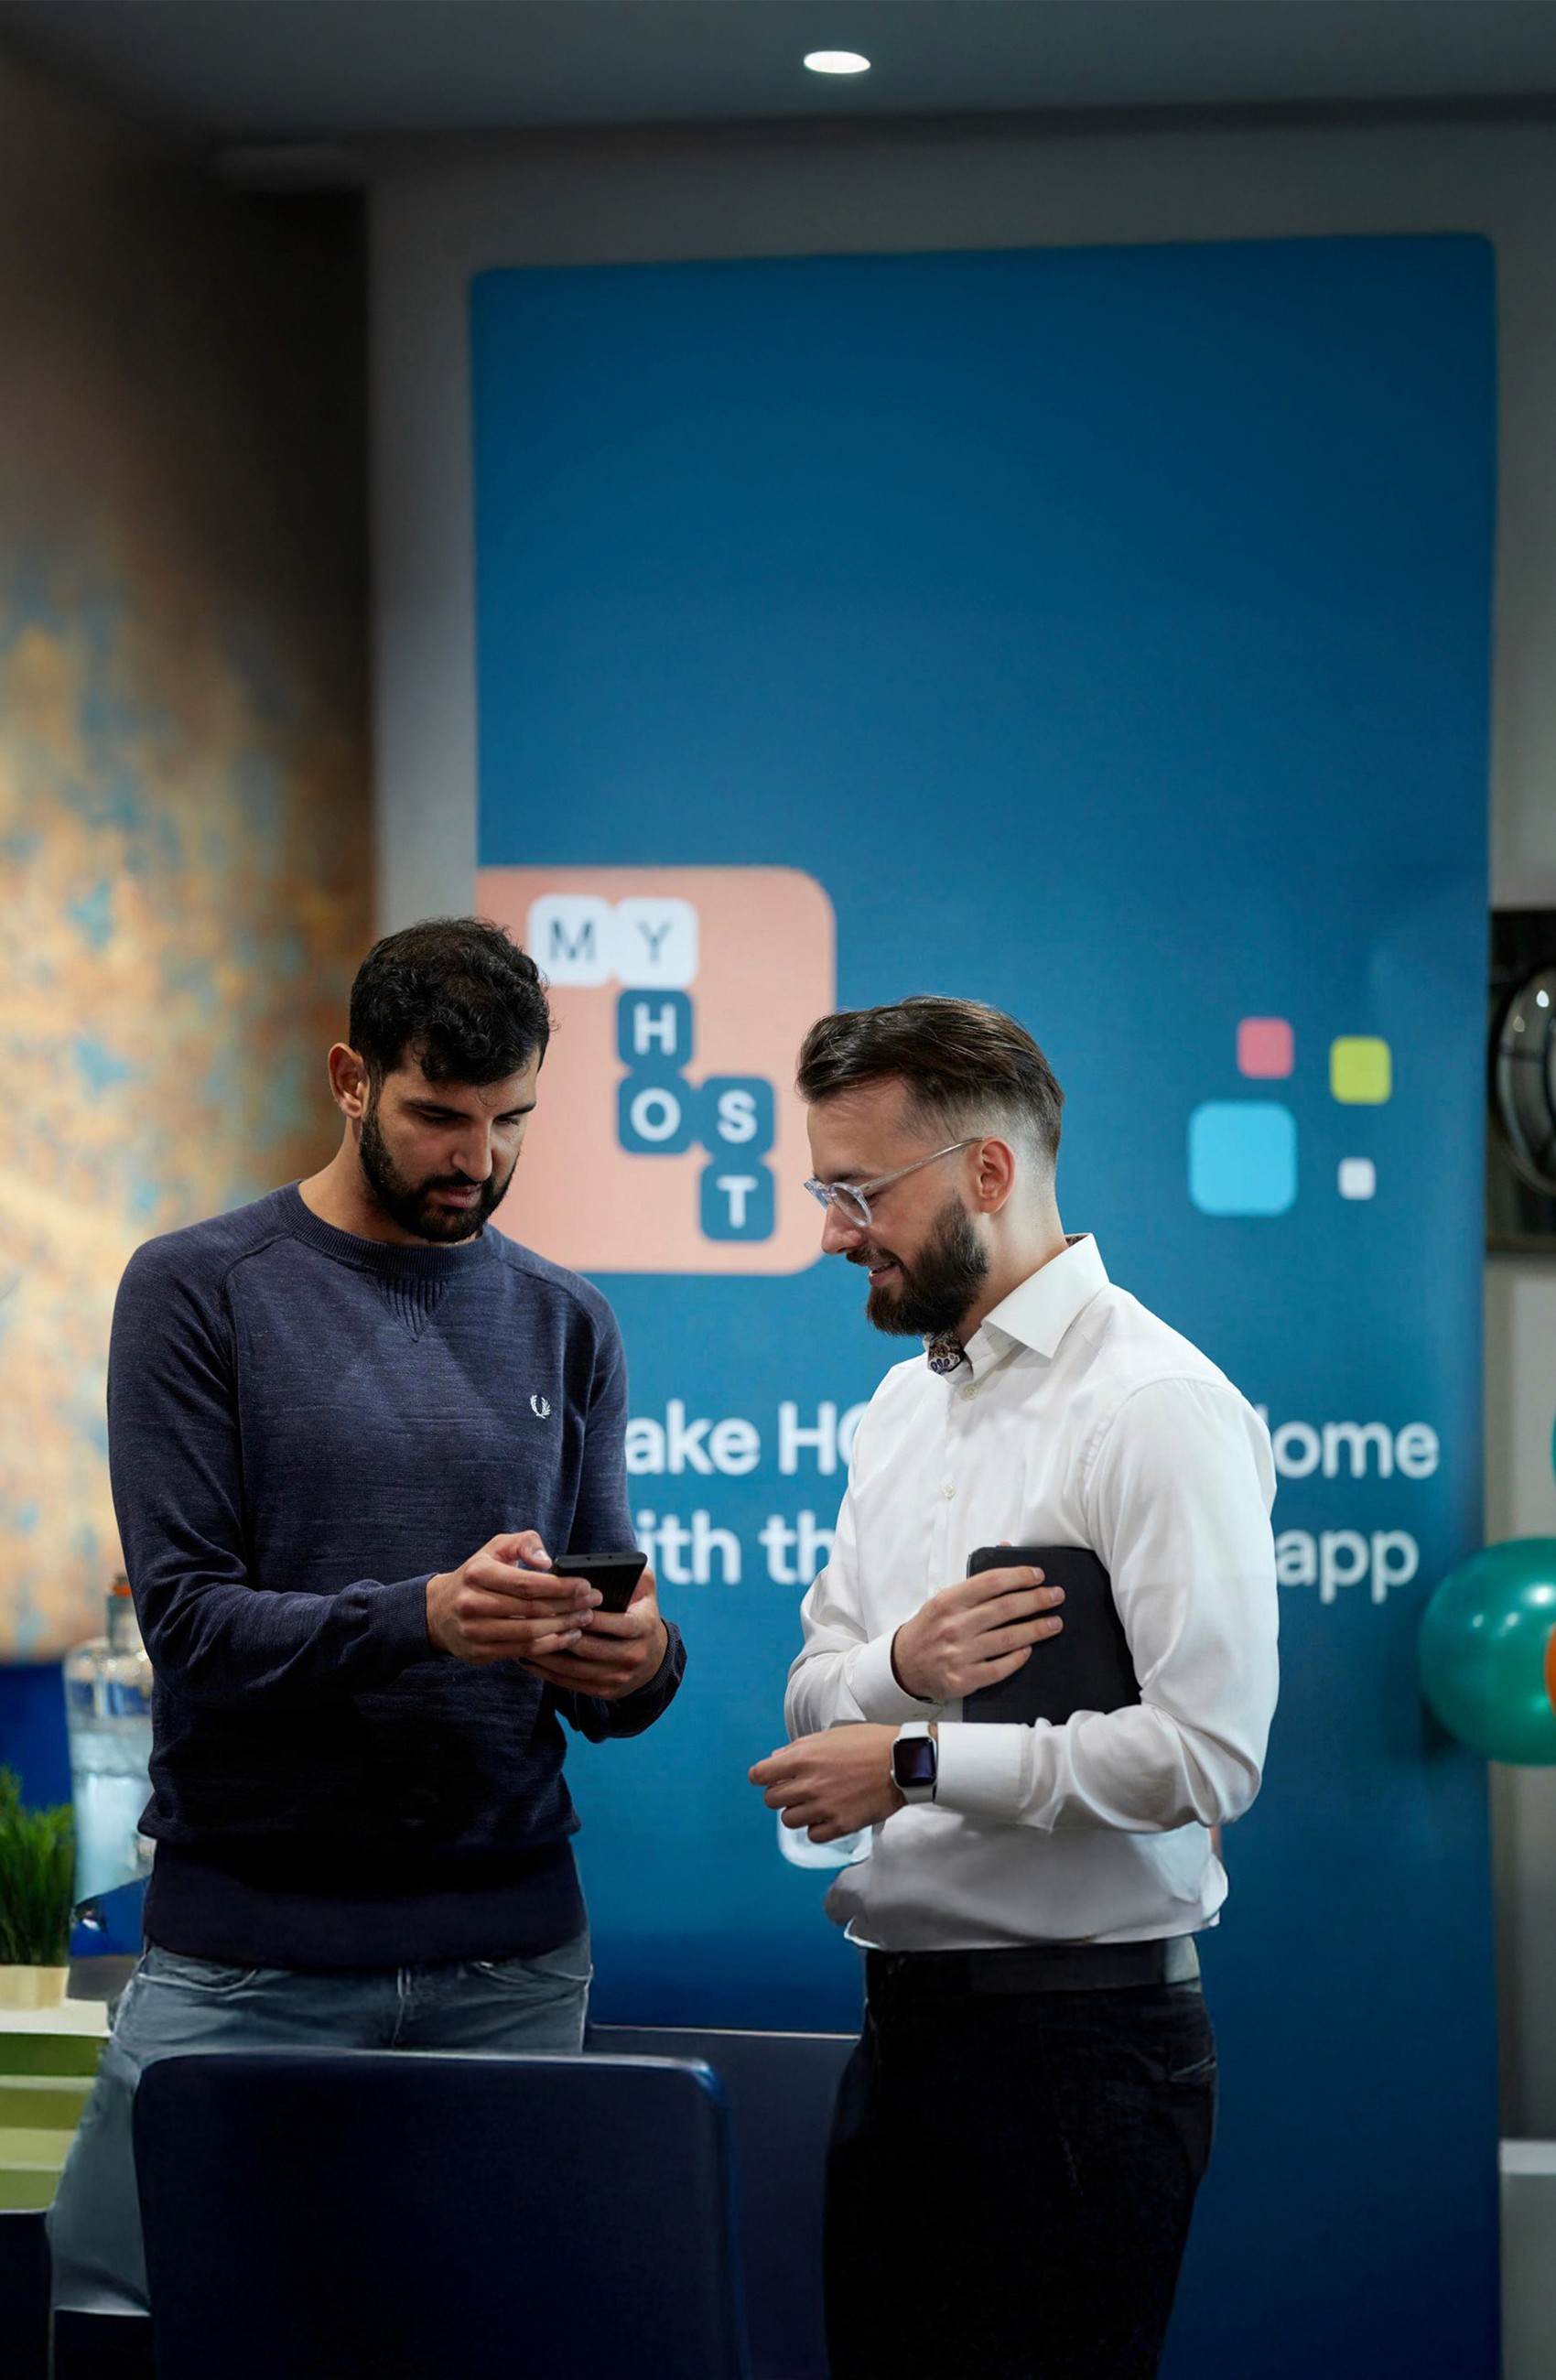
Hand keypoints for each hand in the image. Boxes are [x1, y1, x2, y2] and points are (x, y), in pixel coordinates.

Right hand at [426, 1531, 598, 1666]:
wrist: (438, 1611)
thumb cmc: (477, 1574)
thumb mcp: (496, 1548)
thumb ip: (525, 1543)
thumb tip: (547, 1561)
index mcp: (478, 1574)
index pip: (527, 1583)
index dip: (560, 1586)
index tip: (586, 1585)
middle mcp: (472, 1604)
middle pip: (532, 1609)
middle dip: (568, 1606)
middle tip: (593, 1602)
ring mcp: (474, 1632)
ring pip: (529, 1633)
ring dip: (563, 1627)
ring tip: (585, 1618)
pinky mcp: (479, 1653)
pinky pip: (522, 1651)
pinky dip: (550, 1645)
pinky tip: (568, 1636)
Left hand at [519, 1569, 668, 1700]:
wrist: (654, 1659)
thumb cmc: (641, 1613)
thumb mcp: (646, 1589)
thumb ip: (634, 1571)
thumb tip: (609, 1564)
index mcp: (644, 1627)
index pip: (613, 1622)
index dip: (586, 1614)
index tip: (561, 1603)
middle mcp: (633, 1655)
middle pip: (588, 1647)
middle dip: (559, 1633)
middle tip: (532, 1621)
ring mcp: (618, 1677)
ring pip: (574, 1668)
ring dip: (547, 1655)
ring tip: (524, 1638)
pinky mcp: (605, 1691)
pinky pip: (570, 1683)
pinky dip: (547, 1672)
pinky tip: (529, 1658)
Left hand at [748, 1725, 903, 1844]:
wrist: (903, 1761)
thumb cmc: (869, 1743)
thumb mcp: (831, 1735)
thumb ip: (799, 1748)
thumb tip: (776, 1759)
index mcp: (804, 1757)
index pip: (760, 1774)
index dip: (761, 1776)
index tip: (765, 1779)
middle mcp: (810, 1784)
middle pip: (771, 1800)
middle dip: (779, 1794)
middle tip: (795, 1790)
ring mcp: (825, 1807)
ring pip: (789, 1820)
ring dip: (797, 1811)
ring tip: (814, 1803)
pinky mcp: (841, 1825)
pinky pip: (813, 1835)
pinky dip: (816, 1828)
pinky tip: (827, 1815)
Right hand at [891, 1562, 1063, 1702]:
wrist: (903, 1665)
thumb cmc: (929, 1628)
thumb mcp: (944, 1600)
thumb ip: (976, 1580)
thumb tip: (1005, 1549)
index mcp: (947, 1602)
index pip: (990, 1583)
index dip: (1018, 1576)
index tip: (1038, 1575)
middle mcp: (953, 1627)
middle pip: (1004, 1609)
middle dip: (1036, 1601)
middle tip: (1056, 1596)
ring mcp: (958, 1655)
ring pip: (1007, 1639)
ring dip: (1036, 1630)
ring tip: (1054, 1623)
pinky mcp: (963, 1679)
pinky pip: (999, 1669)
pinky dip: (1017, 1658)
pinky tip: (1029, 1649)